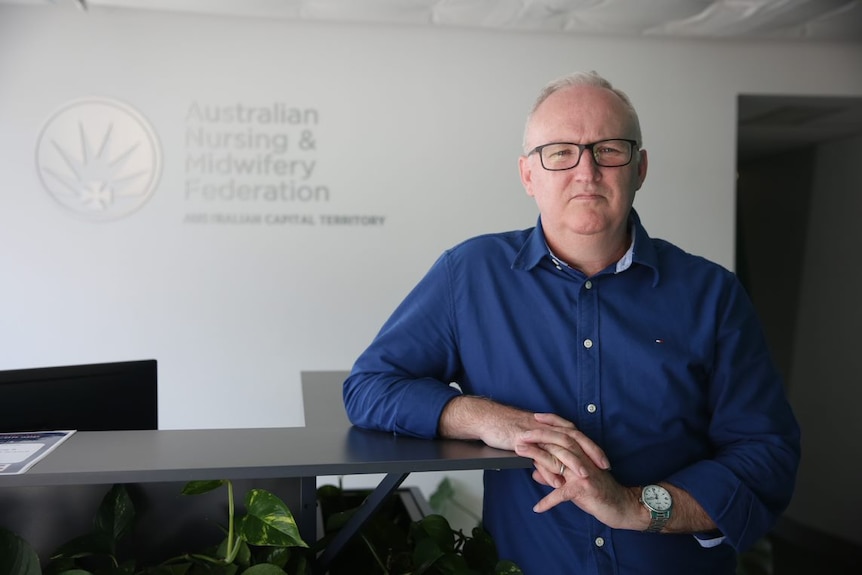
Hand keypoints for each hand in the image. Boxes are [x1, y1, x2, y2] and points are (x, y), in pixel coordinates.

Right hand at [440, 398, 608, 472]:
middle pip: (574, 438)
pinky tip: (556, 482)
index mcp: (549, 425)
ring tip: (584, 477)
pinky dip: (549, 469)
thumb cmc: (506, 426)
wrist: (486, 417)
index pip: (576, 434)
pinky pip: (539, 456)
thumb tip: (554, 462)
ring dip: (573, 463)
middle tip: (604, 466)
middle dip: (591, 452)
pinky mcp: (522, 441)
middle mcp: (545, 427)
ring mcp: (534, 434)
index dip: (591, 446)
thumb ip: (543, 447)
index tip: (604, 460)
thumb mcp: (529, 435)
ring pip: (559, 447)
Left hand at [514, 417, 640, 529]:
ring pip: (558, 461)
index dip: (552, 422)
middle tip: (520, 435)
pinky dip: (548, 501)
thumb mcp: (575, 481)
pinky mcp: (584, 489)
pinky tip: (537, 508)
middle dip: (538, 436)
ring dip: (536, 458)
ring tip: (519, 455)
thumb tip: (535, 472)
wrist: (621, 506)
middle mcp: (584, 458)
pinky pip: (562, 493)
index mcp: (583, 453)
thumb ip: (556, 475)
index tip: (535, 417)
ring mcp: (584, 472)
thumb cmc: (598, 493)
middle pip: (560, 441)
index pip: (567, 432)